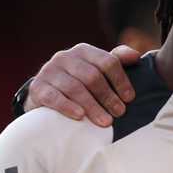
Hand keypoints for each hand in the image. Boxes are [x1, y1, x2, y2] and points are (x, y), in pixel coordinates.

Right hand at [25, 43, 141, 125]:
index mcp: (83, 51)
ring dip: (92, 106)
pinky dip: (68, 106)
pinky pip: (53, 97)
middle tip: (119, 113)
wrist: (45, 95)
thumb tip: (136, 56)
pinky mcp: (37, 87)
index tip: (129, 98)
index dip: (121, 80)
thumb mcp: (96, 70)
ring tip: (105, 121)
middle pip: (92, 76)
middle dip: (108, 96)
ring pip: (75, 88)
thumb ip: (115, 61)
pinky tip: (80, 116)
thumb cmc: (78, 83)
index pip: (107, 62)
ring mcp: (49, 71)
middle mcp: (65, 57)